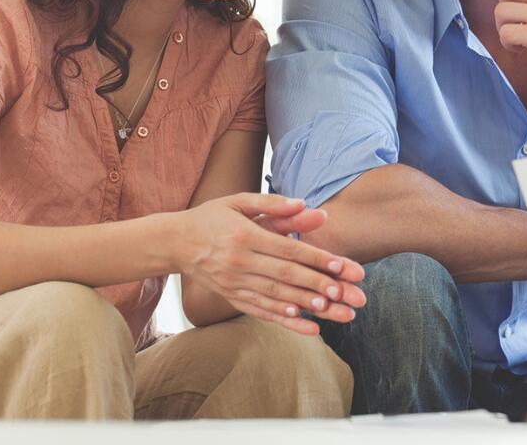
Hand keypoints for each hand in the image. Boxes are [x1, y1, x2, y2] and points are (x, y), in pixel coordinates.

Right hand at [175, 193, 365, 334]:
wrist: (175, 242)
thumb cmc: (213, 217)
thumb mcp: (239, 201)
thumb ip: (274, 204)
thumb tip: (309, 205)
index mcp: (245, 235)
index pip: (289, 251)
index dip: (318, 260)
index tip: (345, 267)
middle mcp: (240, 262)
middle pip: (287, 277)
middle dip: (322, 286)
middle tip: (351, 295)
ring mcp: (234, 283)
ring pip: (277, 297)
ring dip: (309, 306)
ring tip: (338, 311)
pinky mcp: (231, 297)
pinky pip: (261, 310)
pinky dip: (285, 319)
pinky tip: (308, 325)